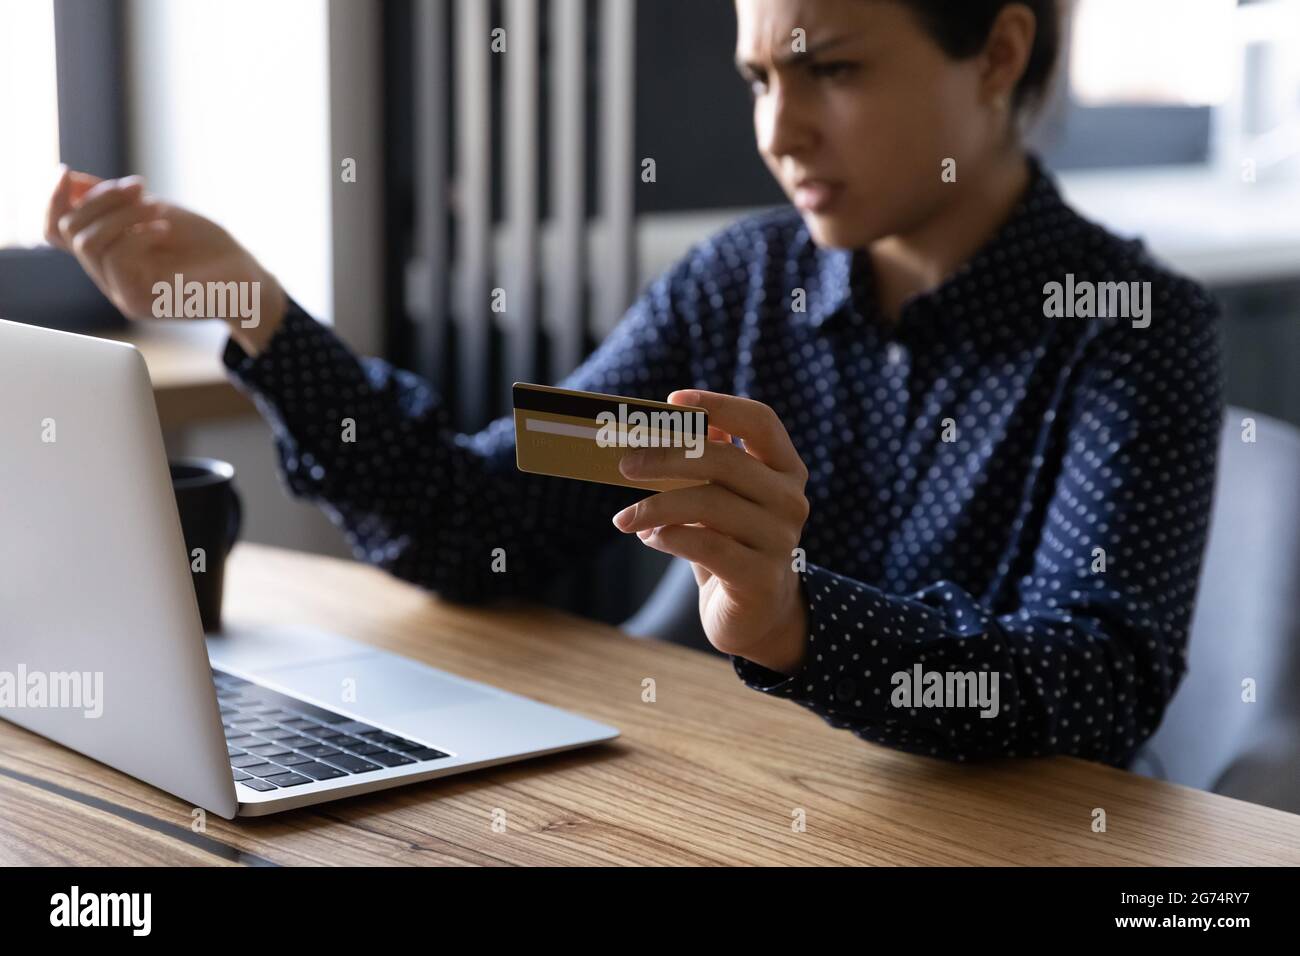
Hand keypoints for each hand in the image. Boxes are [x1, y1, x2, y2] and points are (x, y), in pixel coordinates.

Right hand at [43, 165, 286, 353]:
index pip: (58, 232)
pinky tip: (163, 228)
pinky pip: (117, 261)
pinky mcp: (141, 302)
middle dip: (101, 199)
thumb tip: (73, 181)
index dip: (53, 200)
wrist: (248, 279)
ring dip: (122, 214)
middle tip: (141, 186)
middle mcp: (109, 276)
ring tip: (157, 207)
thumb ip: (117, 202)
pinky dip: (136, 235)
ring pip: (90, 244)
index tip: (68, 171)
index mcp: (110, 254)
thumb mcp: (158, 212)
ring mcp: (122, 292)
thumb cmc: (209, 248)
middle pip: (71, 231)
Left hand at [611, 390, 811, 674]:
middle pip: (726, 461)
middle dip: (668, 457)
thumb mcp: (722, 496)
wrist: (756, 613)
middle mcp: (791, 501)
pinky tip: (649, 538)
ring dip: (656, 507)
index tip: (674, 401)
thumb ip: (709, 459)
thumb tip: (671, 417)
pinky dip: (669, 537)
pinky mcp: (761, 578)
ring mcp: (781, 540)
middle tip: (626, 464)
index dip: (720, 405)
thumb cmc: (731, 541)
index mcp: (786, 470)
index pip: (761, 422)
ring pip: (710, 505)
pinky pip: (707, 546)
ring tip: (625, 518)